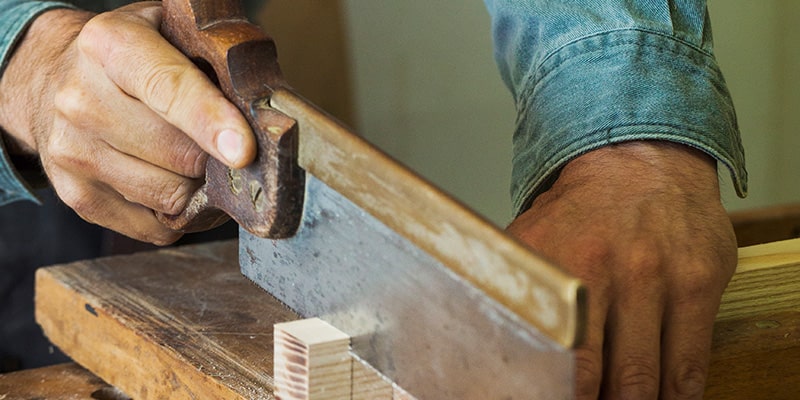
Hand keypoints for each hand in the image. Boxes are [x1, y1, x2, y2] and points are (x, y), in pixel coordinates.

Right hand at [0, 2, 254, 243]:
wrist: (54, 77)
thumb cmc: (135, 55)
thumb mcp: (171, 33)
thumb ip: (213, 63)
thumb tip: (262, 117)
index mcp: (111, 44)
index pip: (169, 89)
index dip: (210, 123)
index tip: (243, 151)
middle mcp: (80, 98)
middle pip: (179, 155)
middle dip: (215, 156)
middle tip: (222, 143)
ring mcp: (72, 151)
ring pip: (170, 195)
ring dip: (197, 185)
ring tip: (193, 158)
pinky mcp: (76, 194)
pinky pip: (155, 226)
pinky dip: (178, 213)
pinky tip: (172, 180)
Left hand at [507, 142, 736, 398]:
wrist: (639, 159)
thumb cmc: (581, 212)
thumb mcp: (532, 239)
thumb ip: (516, 287)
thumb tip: (488, 340)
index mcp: (559, 265)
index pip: (553, 353)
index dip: (552, 391)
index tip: (546, 398)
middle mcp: (610, 269)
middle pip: (601, 375)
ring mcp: (659, 277)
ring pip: (646, 375)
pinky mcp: (699, 282)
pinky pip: (690, 361)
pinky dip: (677, 396)